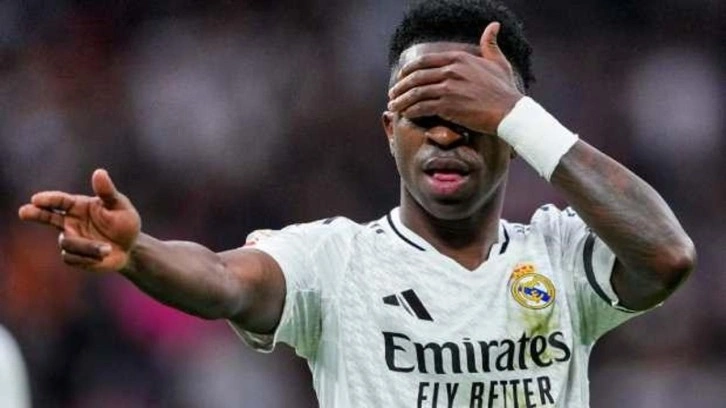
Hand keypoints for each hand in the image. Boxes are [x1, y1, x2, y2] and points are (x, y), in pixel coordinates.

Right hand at [18, 169, 140, 272]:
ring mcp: (70, 238)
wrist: (131, 248)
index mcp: (79, 206)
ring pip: (67, 243)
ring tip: (107, 248)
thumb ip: (107, 192)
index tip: (37, 199)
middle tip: (24, 211)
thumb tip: (99, 172)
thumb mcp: (120, 206)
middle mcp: (70, 221)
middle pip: (46, 217)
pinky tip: (102, 257)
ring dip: (87, 247)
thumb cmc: (125, 223)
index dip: (48, 199)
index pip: (60, 201)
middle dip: (35, 214)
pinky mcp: (73, 256)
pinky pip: (72, 258)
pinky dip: (88, 258)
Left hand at [387, 22, 522, 134]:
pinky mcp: (447, 105)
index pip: (425, 61)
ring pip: (416, 93)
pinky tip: (406, 114)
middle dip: (400, 86)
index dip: (409, 69)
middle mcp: (451, 70)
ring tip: (394, 106)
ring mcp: (448, 88)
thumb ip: (490, 44)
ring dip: (402, 100)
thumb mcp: (498, 62)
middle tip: (393, 93)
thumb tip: (493, 25)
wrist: (509, 112)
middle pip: (416, 76)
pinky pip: (422, 107)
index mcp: (459, 58)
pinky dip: (412, 111)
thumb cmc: (504, 89)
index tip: (401, 76)